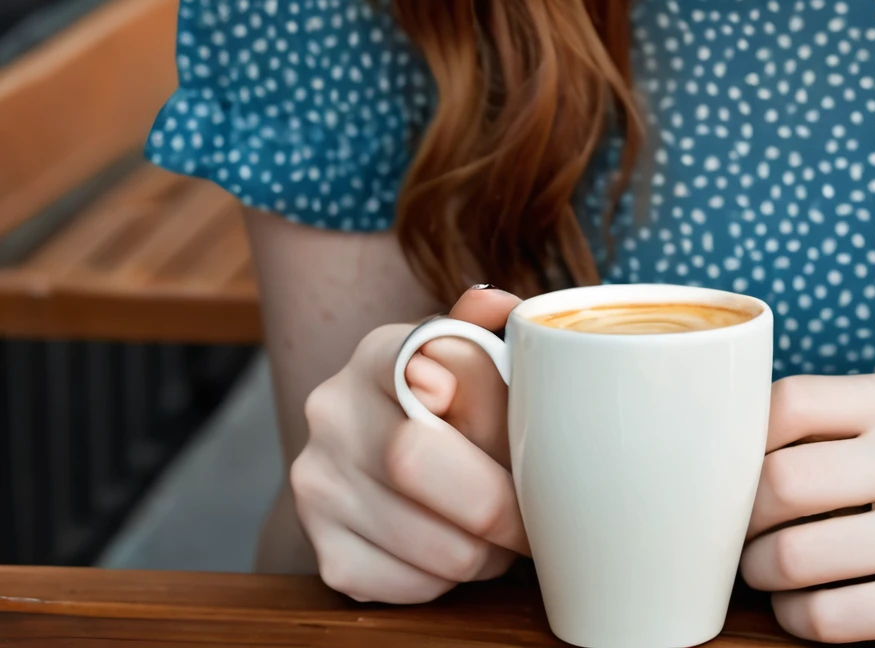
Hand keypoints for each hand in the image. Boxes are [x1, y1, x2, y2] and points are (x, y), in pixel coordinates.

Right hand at [290, 285, 528, 601]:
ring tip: (500, 535)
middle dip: (499, 502)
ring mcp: (320, 487)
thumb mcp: (463, 353)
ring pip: (435, 545)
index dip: (496, 416)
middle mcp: (333, 412)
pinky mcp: (326, 555)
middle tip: (534, 516)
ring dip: (486, 551)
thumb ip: (483, 330)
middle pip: (422, 465)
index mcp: (379, 351)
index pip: (447, 376)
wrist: (372, 459)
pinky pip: (413, 587)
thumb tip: (501, 307)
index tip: (531, 441)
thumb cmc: (442, 403)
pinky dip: (450, 579)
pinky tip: (454, 549)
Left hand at [741, 373, 874, 643]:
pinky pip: (831, 615)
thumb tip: (714, 446)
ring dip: (761, 573)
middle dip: (741, 521)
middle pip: (781, 482)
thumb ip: (820, 422)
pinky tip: (799, 607)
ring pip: (797, 556)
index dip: (741, 443)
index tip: (734, 475)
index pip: (787, 402)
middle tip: (740, 536)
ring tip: (765, 572)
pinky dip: (795, 617)